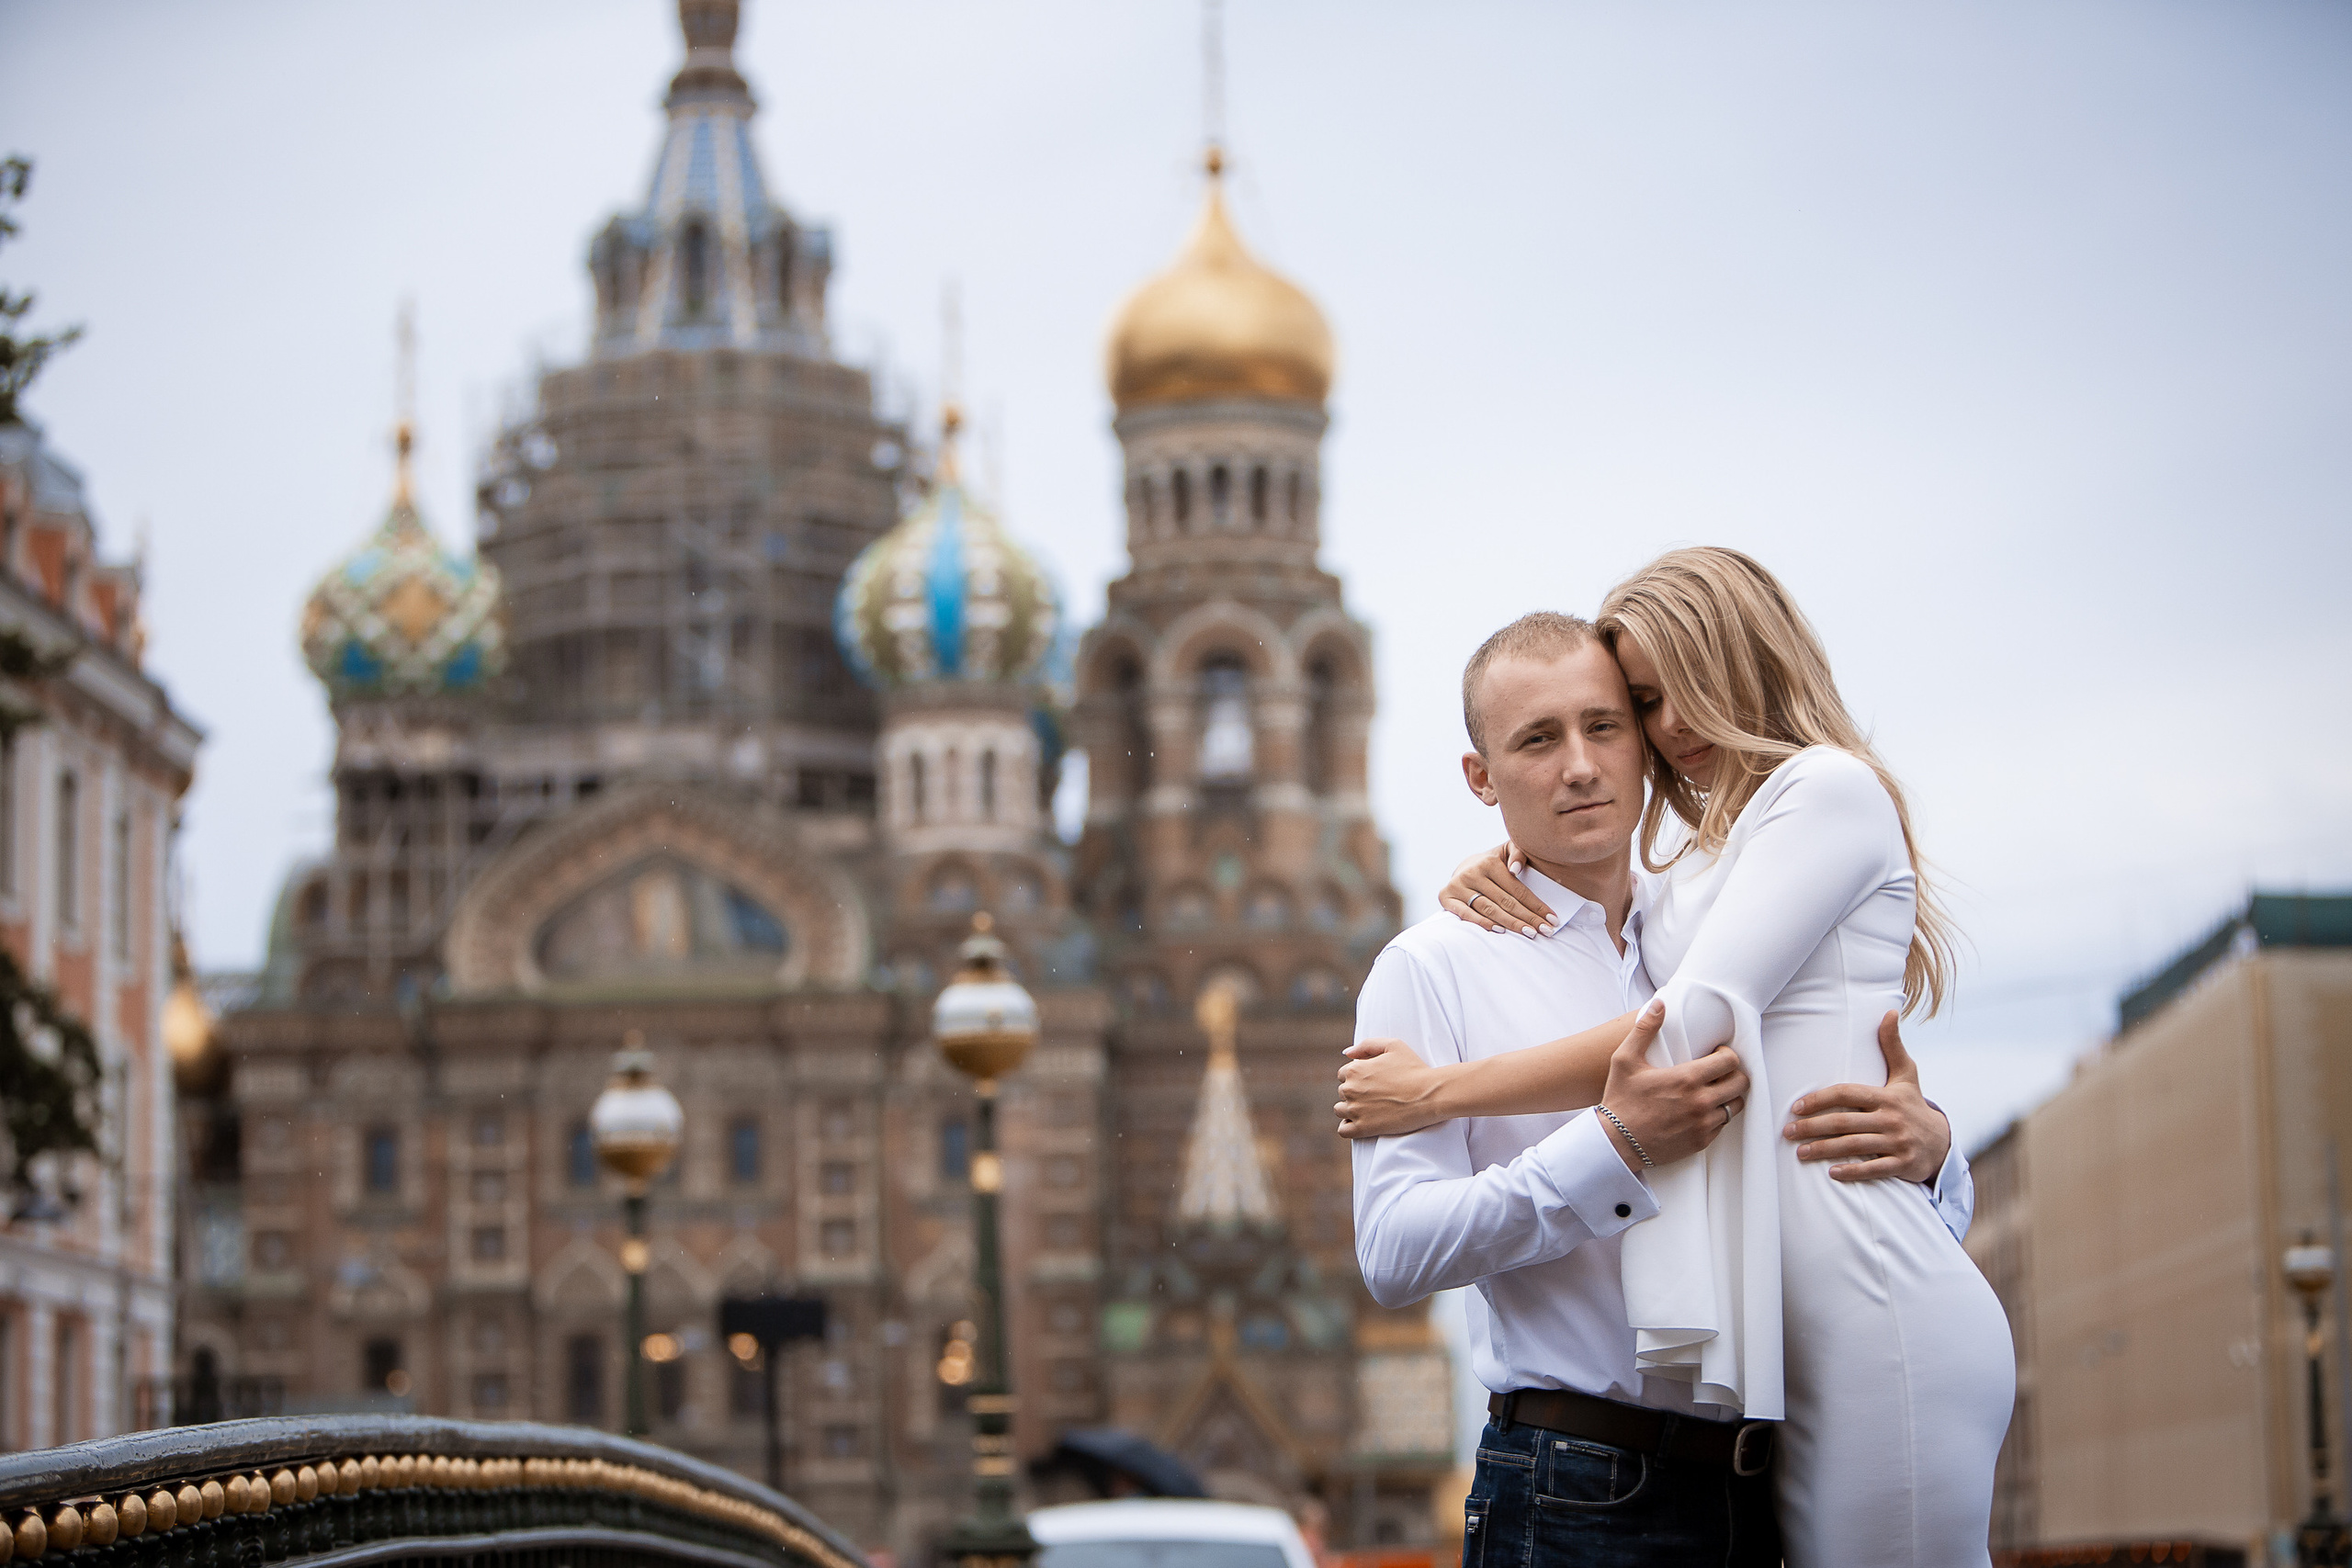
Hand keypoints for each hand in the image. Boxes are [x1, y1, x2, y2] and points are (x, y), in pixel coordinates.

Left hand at [1335, 1038, 1448, 1137]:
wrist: (1430, 1095)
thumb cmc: (1415, 1069)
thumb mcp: (1393, 1045)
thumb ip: (1366, 1045)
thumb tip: (1346, 1053)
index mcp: (1354, 1069)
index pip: (1343, 1074)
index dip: (1358, 1078)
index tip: (1372, 1083)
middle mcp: (1350, 1089)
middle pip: (1342, 1092)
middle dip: (1355, 1093)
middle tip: (1376, 1096)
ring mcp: (1355, 1110)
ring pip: (1340, 1111)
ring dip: (1351, 1110)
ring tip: (1371, 1109)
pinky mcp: (1363, 1128)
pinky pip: (1343, 1130)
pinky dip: (1349, 1127)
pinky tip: (1363, 1123)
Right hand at [1438, 841, 1553, 937]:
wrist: (1463, 867)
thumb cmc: (1492, 864)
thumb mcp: (1506, 852)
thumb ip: (1518, 853)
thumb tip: (1516, 869)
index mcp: (1489, 862)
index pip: (1517, 889)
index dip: (1536, 905)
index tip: (1552, 919)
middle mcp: (1472, 873)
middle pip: (1506, 902)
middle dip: (1528, 918)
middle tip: (1546, 931)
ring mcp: (1457, 886)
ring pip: (1489, 909)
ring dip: (1511, 923)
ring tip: (1529, 933)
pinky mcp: (1445, 897)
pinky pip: (1466, 914)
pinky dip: (1482, 923)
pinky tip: (1500, 930)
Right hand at [1597, 999, 1748, 1171]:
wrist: (1616, 1142)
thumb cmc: (1620, 1099)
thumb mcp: (1625, 1060)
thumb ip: (1644, 1029)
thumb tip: (1658, 1004)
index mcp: (1687, 1078)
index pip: (1730, 1061)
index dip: (1726, 1054)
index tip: (1716, 1053)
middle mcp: (1701, 1102)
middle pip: (1740, 1083)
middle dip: (1733, 1074)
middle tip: (1718, 1072)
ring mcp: (1703, 1124)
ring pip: (1735, 1105)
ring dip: (1727, 1096)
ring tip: (1712, 1091)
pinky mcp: (1701, 1142)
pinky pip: (1722, 1126)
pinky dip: (1717, 1116)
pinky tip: (1701, 1110)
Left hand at [1783, 1010, 1951, 1182]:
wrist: (1941, 1142)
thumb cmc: (1912, 1104)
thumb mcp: (1906, 1074)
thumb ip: (1892, 1045)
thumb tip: (1888, 1012)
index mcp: (1887, 1096)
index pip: (1848, 1094)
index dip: (1821, 1099)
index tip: (1797, 1106)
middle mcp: (1892, 1119)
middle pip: (1845, 1122)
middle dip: (1813, 1127)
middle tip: (1788, 1131)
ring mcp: (1897, 1143)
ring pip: (1854, 1146)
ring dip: (1824, 1150)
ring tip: (1799, 1152)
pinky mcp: (1902, 1164)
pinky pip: (1873, 1169)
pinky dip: (1852, 1172)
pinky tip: (1831, 1173)